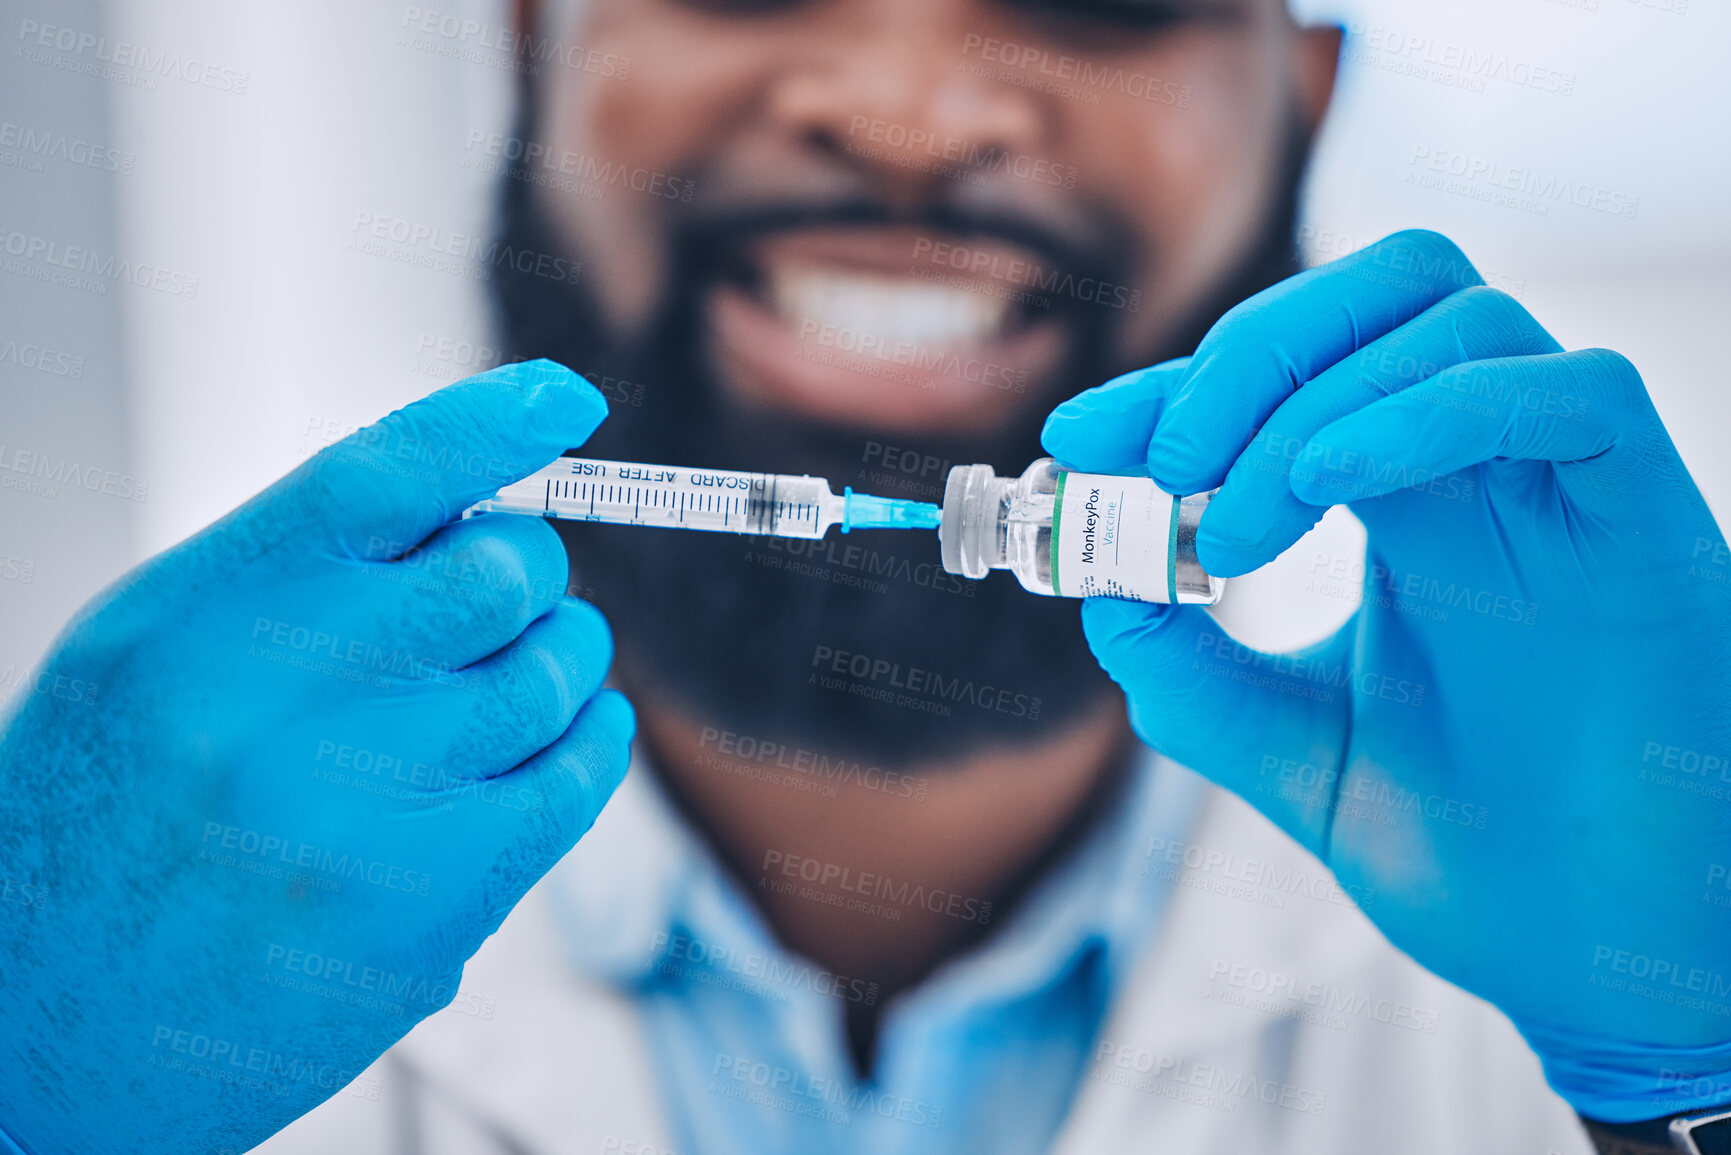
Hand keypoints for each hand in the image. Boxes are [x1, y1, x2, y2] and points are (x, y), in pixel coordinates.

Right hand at [0, 360, 634, 1153]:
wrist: (45, 1025)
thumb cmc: (101, 822)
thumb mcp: (149, 656)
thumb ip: (292, 573)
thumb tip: (464, 499)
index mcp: (203, 612)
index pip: (384, 471)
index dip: (491, 423)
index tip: (562, 402)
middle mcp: (285, 696)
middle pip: (499, 568)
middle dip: (521, 570)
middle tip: (498, 600)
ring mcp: (368, 802)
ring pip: (553, 668)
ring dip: (560, 657)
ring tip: (516, 680)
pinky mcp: (434, 898)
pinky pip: (574, 776)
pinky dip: (590, 738)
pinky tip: (566, 739)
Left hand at [1042, 232, 1730, 1121]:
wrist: (1608, 952)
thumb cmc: (1479, 854)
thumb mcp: (1301, 756)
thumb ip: (1199, 681)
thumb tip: (1102, 594)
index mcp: (1413, 506)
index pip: (1295, 377)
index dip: (1177, 386)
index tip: (1074, 435)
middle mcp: (1490, 471)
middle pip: (1384, 290)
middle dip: (1247, 355)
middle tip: (1161, 462)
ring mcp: (1571, 486)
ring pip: (1459, 319)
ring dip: (1313, 399)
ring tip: (1235, 528)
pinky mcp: (1650, 519)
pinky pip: (1567, 394)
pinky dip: (1428, 411)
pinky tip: (1326, 484)